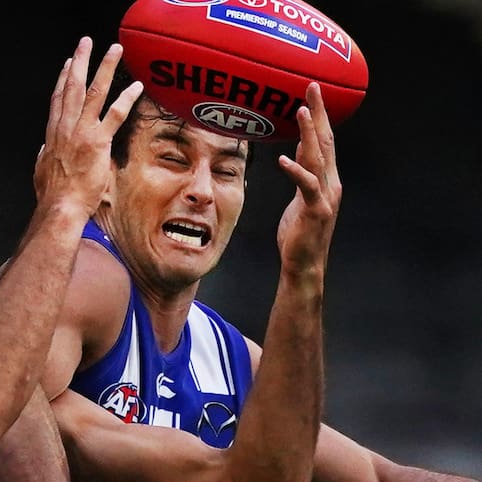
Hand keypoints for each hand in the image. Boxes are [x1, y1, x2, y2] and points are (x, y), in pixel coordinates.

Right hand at [34, 36, 143, 221]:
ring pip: (94, 92)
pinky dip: (126, 99)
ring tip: (114, 50)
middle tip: (86, 43)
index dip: (63, 79)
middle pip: (73, 87)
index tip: (69, 64)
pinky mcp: (97, 142)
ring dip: (105, 68)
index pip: (58, 100)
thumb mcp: (41, 171)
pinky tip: (136, 86)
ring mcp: (81, 133)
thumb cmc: (53, 196)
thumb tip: (43, 151)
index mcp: (53, 135)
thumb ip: (45, 157)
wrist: (60, 207)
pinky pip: (114, 115)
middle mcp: (66, 128)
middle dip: (80, 61)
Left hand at [276, 81, 341, 279]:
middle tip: (311, 86)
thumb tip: (299, 148)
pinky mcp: (315, 210)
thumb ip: (303, 173)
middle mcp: (331, 183)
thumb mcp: (300, 197)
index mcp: (327, 179)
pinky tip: (283, 158)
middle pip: (326, 141)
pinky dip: (296, 170)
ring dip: (310, 134)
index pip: (325, 140)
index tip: (311, 92)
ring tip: (301, 111)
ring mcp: (325, 196)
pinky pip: (306, 186)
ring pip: (319, 158)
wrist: (305, 263)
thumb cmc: (299, 233)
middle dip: (319, 113)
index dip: (319, 115)